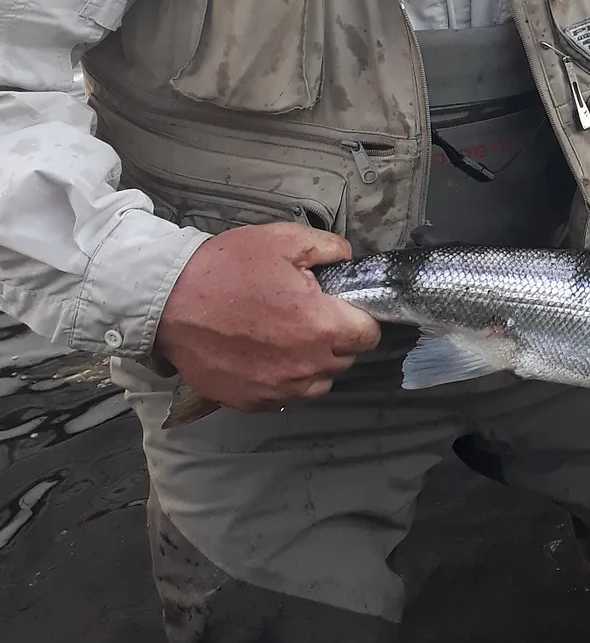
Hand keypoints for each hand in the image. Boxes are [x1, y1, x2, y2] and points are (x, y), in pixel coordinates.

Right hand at [154, 223, 379, 411]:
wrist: (168, 301)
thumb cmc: (226, 269)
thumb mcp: (284, 240)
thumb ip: (329, 249)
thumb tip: (347, 260)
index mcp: (322, 326)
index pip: (368, 335)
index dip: (359, 318)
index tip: (342, 309)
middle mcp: (306, 367)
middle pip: (345, 360)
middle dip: (336, 339)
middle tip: (309, 316)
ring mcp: (277, 389)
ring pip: (318, 384)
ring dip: (312, 365)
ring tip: (288, 338)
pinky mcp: (250, 402)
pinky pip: (284, 397)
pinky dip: (282, 381)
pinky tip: (264, 356)